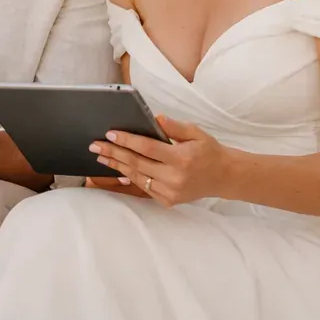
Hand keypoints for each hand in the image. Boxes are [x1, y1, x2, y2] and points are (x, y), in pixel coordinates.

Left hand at [90, 115, 231, 206]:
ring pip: (137, 177)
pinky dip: (129, 178)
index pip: (147, 148)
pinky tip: (117, 169)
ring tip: (101, 155)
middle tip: (95, 145)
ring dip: (116, 166)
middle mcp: (175, 178)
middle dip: (113, 152)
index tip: (110, 134)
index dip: (127, 140)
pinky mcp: (168, 200)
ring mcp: (170, 192)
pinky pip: (144, 187)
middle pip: (137, 163)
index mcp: (181, 159)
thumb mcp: (196, 132)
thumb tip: (155, 118)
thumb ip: (174, 126)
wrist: (224, 177)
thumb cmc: (208, 151)